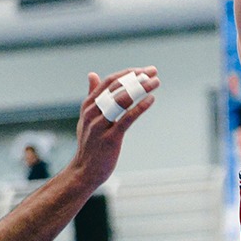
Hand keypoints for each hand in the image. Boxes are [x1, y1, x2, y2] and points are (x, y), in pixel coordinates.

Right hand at [69, 69, 158, 188]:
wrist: (84, 170)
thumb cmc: (89, 143)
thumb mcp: (87, 116)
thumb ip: (92, 95)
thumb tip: (92, 74)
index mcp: (89, 105)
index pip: (110, 82)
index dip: (128, 73)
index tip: (145, 70)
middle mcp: (93, 112)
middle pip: (117, 88)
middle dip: (137, 78)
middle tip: (154, 72)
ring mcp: (100, 125)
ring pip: (122, 100)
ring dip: (140, 88)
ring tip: (155, 82)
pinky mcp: (110, 139)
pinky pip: (126, 119)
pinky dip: (139, 107)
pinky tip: (151, 99)